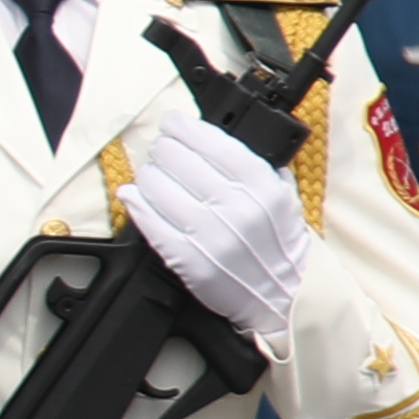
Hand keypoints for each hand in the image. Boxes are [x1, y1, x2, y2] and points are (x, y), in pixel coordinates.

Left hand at [123, 118, 309, 351]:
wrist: (285, 295)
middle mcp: (236, 207)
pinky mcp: (188, 260)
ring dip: (147, 175)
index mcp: (262, 187)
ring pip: (158, 187)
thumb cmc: (280, 244)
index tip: (173, 123)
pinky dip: (136, 204)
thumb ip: (257, 165)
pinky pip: (150, 223)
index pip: (212, 142)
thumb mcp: (283, 196)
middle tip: (161, 151)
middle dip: (163, 150)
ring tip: (151, 175)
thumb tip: (215, 136)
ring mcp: (210, 235)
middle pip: (178, 160)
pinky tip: (133, 195)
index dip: (184, 128)